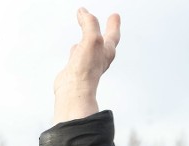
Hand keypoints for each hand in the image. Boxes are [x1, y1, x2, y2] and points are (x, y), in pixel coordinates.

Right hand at [53, 8, 120, 122]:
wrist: (73, 91)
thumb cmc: (86, 70)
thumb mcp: (92, 39)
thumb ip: (89, 23)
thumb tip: (83, 12)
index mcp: (106, 51)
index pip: (113, 33)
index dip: (113, 24)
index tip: (115, 16)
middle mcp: (98, 58)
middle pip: (105, 40)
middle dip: (106, 31)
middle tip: (110, 21)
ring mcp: (86, 64)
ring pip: (90, 47)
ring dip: (89, 39)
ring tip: (87, 33)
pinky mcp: (75, 69)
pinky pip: (77, 55)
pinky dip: (76, 49)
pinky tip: (74, 48)